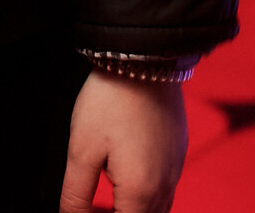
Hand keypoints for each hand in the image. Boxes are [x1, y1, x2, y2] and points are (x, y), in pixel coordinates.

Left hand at [59, 71, 187, 212]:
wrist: (142, 57)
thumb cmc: (110, 100)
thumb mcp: (81, 149)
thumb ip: (76, 193)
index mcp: (141, 192)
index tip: (86, 210)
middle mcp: (165, 185)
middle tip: (94, 204)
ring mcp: (176, 167)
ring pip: (159, 207)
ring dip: (134, 207)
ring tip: (108, 193)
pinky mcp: (178, 149)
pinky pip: (166, 185)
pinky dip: (148, 191)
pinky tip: (127, 172)